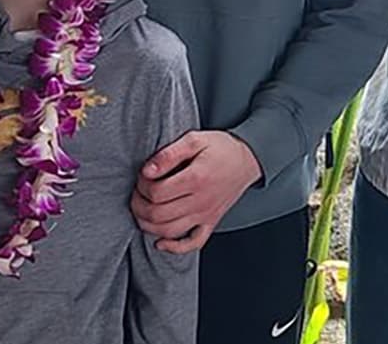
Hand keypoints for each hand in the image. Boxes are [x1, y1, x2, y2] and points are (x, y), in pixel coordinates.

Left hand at [132, 131, 261, 253]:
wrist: (248, 160)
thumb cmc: (221, 148)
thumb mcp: (194, 140)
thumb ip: (169, 154)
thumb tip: (147, 171)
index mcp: (196, 179)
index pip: (156, 192)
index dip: (142, 185)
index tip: (143, 176)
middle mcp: (201, 201)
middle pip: (157, 214)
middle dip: (139, 205)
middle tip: (139, 192)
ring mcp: (206, 214)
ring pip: (168, 231)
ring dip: (147, 224)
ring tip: (143, 210)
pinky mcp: (210, 222)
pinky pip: (193, 243)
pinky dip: (174, 247)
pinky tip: (161, 242)